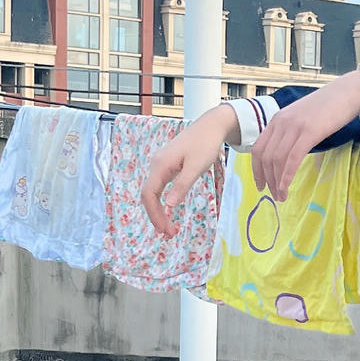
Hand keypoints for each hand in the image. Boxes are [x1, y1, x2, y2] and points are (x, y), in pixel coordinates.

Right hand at [140, 102, 237, 237]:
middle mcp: (156, 164)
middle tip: (168, 234)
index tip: (164, 230)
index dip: (154, 215)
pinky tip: (169, 211)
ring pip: (153, 192)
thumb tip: (169, 206)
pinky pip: (159, 187)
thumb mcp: (197, 167)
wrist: (211, 126)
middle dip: (156, 216)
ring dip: (159, 211)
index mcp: (160, 165)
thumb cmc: (206, 144)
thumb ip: (182, 185)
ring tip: (170, 228)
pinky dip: (163, 201)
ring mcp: (160, 164)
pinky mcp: (167, 165)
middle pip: (148, 195)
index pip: (149, 195)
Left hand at [253, 72, 359, 201]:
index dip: (257, 170)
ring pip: (276, 160)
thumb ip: (291, 132)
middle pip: (265, 157)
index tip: (261, 185)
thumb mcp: (302, 118)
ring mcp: (294, 126)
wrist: (347, 92)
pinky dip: (286, 176)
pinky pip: (292, 159)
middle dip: (267, 180)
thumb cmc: (328, 107)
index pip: (258, 148)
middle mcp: (281, 122)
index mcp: (277, 119)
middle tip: (274, 196)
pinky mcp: (309, 132)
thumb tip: (286, 153)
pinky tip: (286, 188)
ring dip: (276, 182)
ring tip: (282, 196)